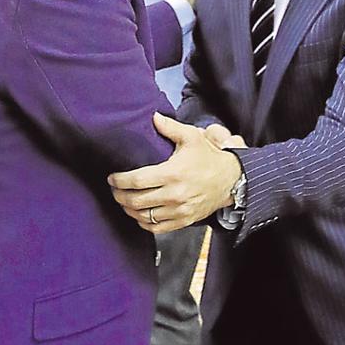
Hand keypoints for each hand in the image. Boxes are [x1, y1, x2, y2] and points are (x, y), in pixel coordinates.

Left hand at [107, 114, 242, 233]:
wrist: (232, 179)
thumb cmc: (209, 157)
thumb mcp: (191, 137)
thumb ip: (170, 127)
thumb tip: (153, 116)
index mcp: (172, 173)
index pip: (137, 180)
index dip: (120, 181)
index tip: (112, 178)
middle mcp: (174, 195)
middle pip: (136, 201)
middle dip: (119, 196)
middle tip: (114, 190)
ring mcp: (179, 210)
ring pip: (144, 216)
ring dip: (129, 209)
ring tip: (123, 201)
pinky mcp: (184, 221)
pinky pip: (157, 228)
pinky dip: (143, 223)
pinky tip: (139, 214)